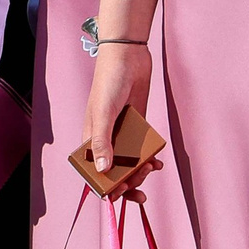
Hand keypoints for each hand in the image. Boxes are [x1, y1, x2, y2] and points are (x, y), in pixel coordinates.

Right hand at [83, 42, 152, 174]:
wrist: (128, 57)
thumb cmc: (108, 82)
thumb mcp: (103, 112)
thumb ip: (103, 142)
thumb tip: (103, 170)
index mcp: (90, 141)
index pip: (94, 174)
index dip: (106, 187)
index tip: (121, 191)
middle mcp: (105, 140)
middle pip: (114, 173)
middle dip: (127, 182)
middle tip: (141, 180)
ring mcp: (122, 134)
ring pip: (129, 164)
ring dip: (140, 172)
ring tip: (151, 168)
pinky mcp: (137, 126)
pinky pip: (142, 149)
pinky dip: (149, 159)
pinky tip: (157, 162)